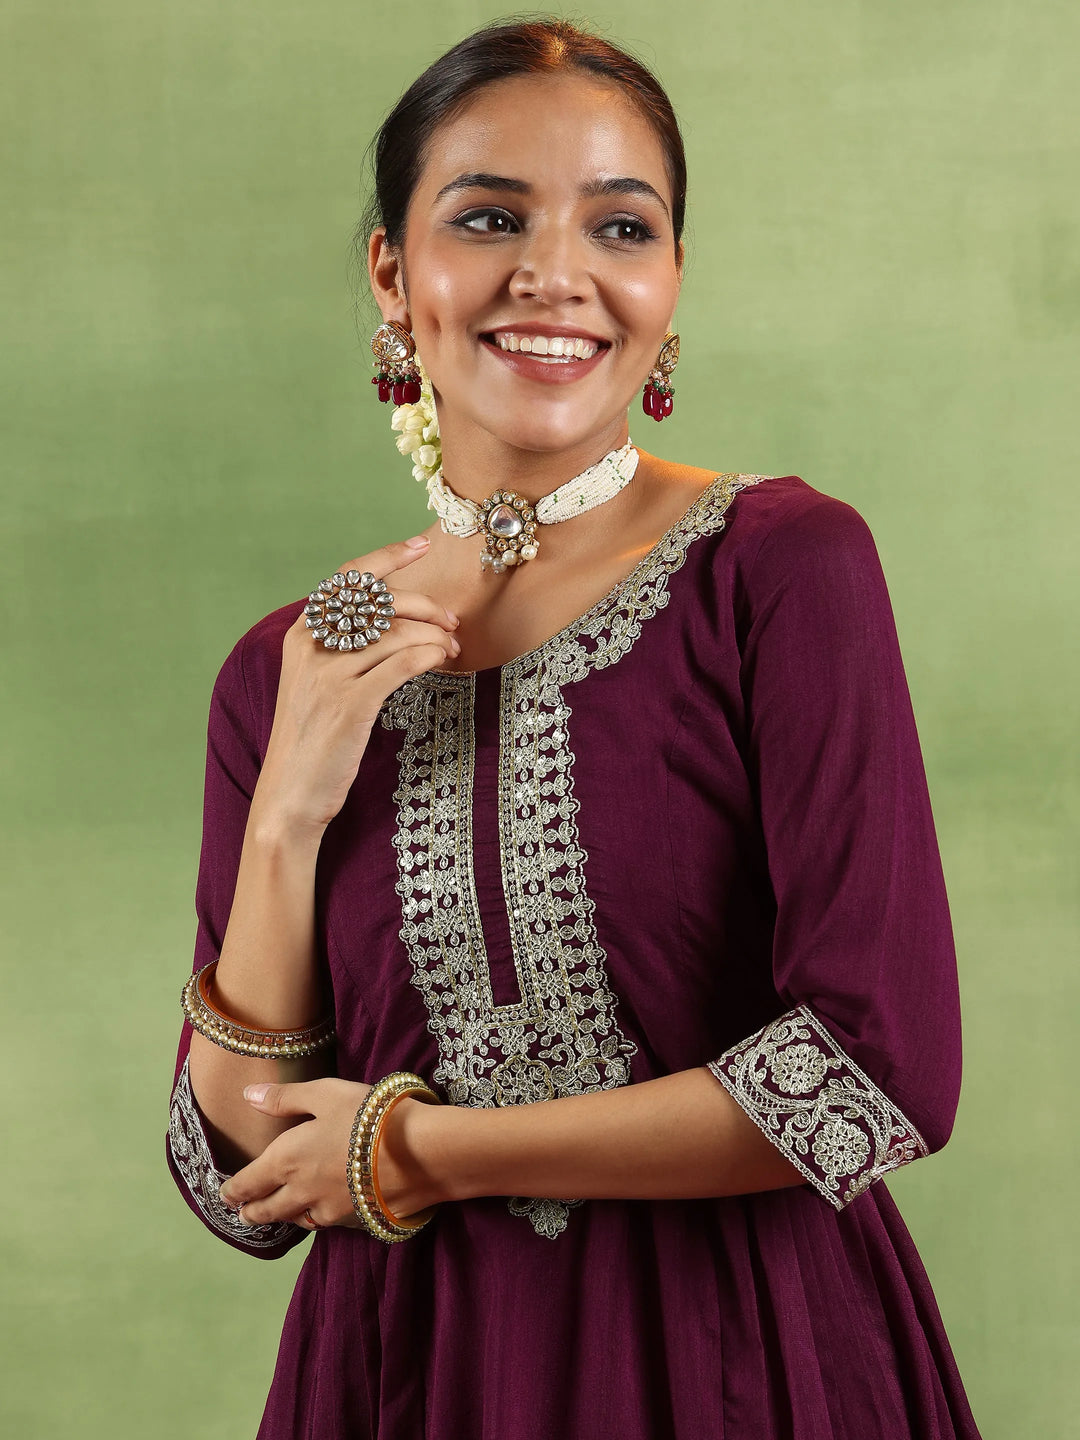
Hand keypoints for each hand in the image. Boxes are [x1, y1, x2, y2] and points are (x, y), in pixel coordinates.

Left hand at [217, 1078, 443, 1229]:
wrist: (419, 1152)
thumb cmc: (367, 1115)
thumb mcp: (324, 1093)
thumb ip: (284, 1098)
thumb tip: (247, 1096)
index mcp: (285, 1161)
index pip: (246, 1185)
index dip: (232, 1191)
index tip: (225, 1194)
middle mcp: (300, 1193)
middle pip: (265, 1211)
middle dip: (251, 1211)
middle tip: (243, 1212)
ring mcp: (328, 1212)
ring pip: (296, 1220)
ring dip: (283, 1217)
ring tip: (279, 1214)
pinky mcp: (355, 1221)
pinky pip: (326, 1223)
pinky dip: (316, 1218)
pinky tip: (321, 1212)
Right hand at [254, 535, 459, 835]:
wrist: (290, 794)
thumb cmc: (313, 739)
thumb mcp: (316, 683)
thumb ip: (343, 648)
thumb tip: (398, 620)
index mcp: (302, 635)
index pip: (347, 579)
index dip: (387, 557)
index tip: (422, 544)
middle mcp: (311, 647)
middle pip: (380, 602)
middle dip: (424, 604)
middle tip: (451, 619)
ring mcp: (329, 675)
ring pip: (397, 633)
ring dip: (434, 635)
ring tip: (452, 647)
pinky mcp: (350, 703)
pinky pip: (403, 664)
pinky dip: (429, 655)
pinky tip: (442, 660)